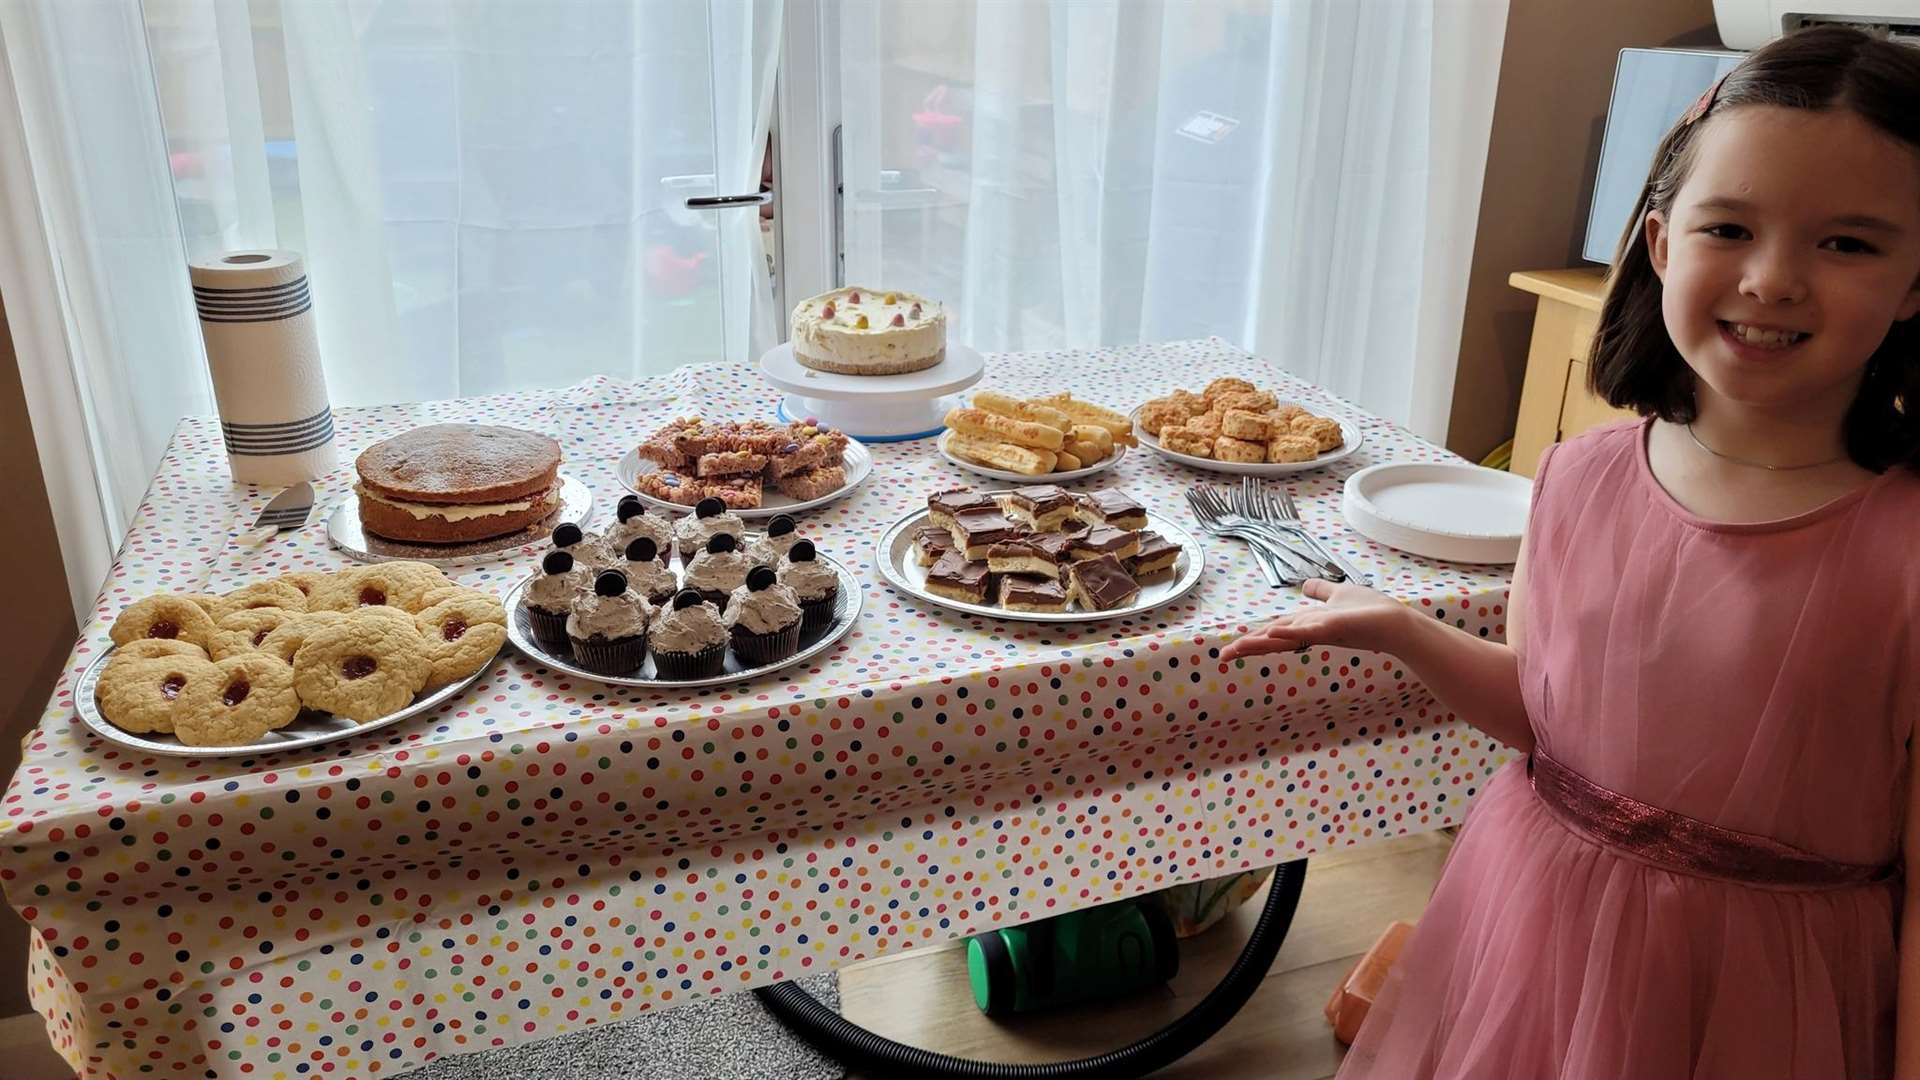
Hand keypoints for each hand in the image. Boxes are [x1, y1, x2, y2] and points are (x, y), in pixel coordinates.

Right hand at [1218, 578, 1409, 660]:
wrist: (1396, 623)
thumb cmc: (1370, 611)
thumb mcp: (1338, 594)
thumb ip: (1320, 592)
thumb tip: (1305, 586)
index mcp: (1308, 624)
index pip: (1275, 631)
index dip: (1253, 639)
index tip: (1231, 650)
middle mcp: (1311, 630)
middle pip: (1274, 638)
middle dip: (1248, 647)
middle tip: (1224, 657)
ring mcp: (1321, 631)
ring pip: (1286, 637)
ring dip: (1261, 643)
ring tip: (1237, 648)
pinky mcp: (1334, 628)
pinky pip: (1309, 630)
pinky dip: (1290, 632)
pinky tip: (1271, 632)